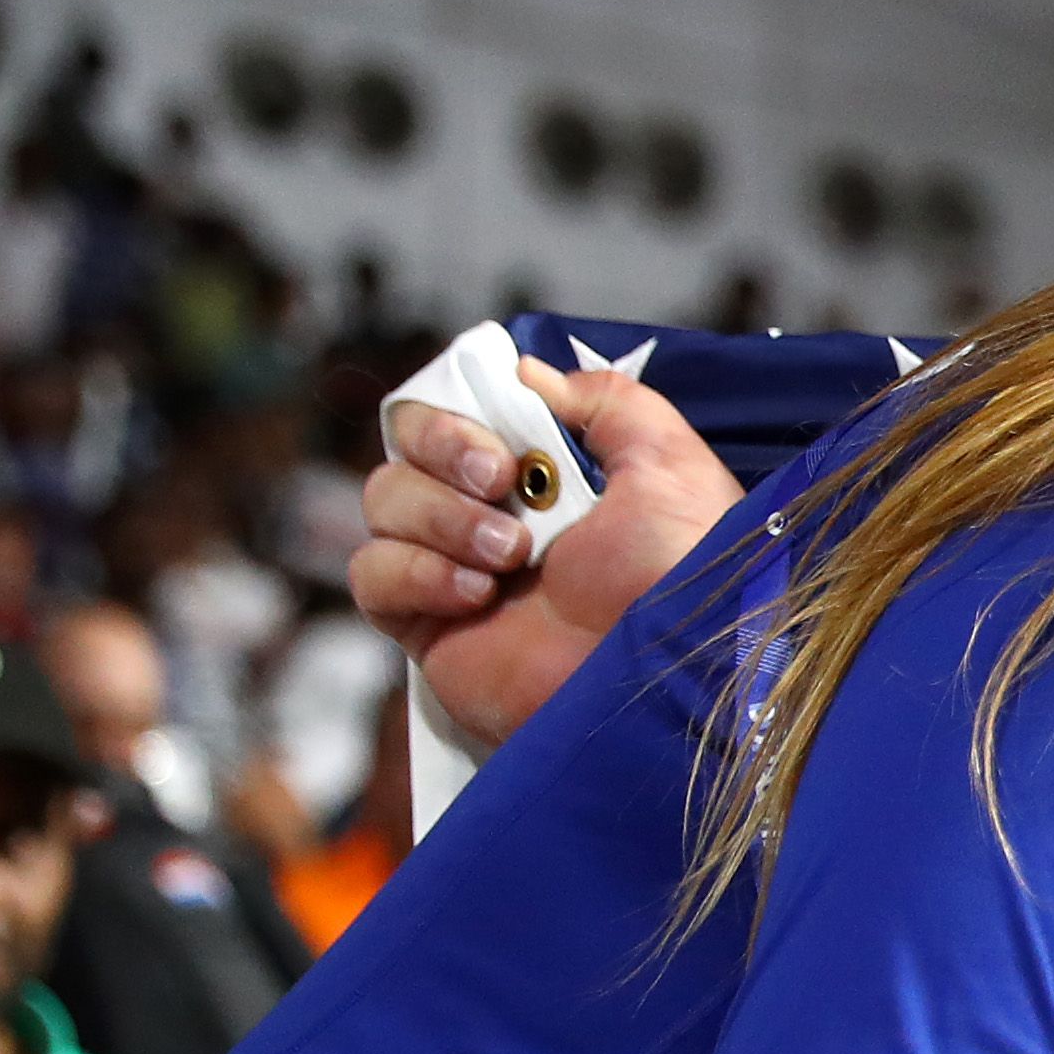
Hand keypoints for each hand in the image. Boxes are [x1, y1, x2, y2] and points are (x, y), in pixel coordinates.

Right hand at [354, 355, 744, 751]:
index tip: (506, 440)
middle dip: (443, 449)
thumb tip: (529, 373)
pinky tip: (473, 593)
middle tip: (498, 481)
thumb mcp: (671, 466)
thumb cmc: (681, 577)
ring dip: (439, 515)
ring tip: (508, 555)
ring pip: (383, 501)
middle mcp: (498, 515)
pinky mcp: (431, 628)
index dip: (463, 414)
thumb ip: (611, 403)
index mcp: (551, 476)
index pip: (462, 411)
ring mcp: (458, 570)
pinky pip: (372, 574)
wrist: (664, 680)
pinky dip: (412, 571)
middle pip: (407, 445)